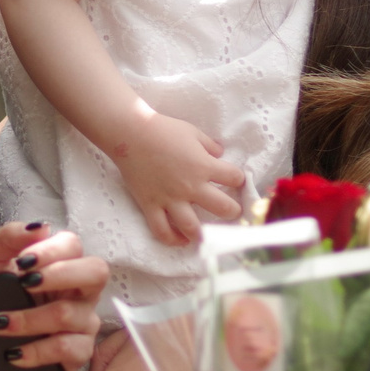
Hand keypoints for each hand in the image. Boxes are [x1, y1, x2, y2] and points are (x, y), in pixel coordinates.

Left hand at [0, 221, 105, 370]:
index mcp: (60, 264)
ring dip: (30, 319)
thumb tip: (39, 227)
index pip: (73, 245)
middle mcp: (79, 290)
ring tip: (0, 324)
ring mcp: (83, 321)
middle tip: (25, 284)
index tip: (22, 262)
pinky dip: (36, 351)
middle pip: (97, 272)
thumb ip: (9, 238)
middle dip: (61, 275)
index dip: (50, 251)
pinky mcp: (79, 352)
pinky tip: (14, 353)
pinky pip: (67, 349)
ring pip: (71, 314)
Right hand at [107, 109, 243, 246]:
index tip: (236, 180)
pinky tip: (180, 240)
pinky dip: (172, 239)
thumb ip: (210, 145)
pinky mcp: (151, 205)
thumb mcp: (193, 133)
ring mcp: (170, 199)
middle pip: (222, 207)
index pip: (233, 177)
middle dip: (232, 211)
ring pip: (192, 227)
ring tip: (208, 235)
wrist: (131, 134)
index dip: (238, 178)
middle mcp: (190, 187)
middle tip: (233, 212)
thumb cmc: (163, 130)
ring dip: (204, 234)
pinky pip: (161, 230)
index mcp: (203, 166)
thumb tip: (219, 154)